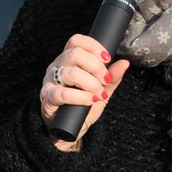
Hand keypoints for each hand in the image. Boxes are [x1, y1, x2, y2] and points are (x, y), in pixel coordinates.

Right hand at [40, 33, 130, 149]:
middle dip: (95, 67)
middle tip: (105, 80)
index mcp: (68, 61)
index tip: (107, 58)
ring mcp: (50, 82)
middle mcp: (57, 67)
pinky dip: (81, 97)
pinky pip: (63, 94)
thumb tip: (124, 63)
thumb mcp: (101, 90)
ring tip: (99, 94)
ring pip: (70, 73)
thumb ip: (111, 77)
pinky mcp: (47, 98)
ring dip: (90, 83)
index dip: (93, 46)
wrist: (70, 130)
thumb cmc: (82, 107)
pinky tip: (90, 100)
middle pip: (74, 54)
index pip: (76, 41)